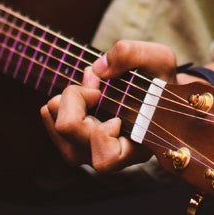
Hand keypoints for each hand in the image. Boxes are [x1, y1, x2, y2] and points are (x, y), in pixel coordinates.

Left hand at [39, 40, 202, 171]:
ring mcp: (90, 148)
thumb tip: (96, 70)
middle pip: (70, 133)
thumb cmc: (162, 81)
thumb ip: (132, 55)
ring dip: (65, 101)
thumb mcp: (160, 59)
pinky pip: (51, 122)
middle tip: (95, 88)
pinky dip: (57, 103)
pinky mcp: (76, 137)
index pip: (104, 160)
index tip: (118, 116)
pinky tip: (76, 92)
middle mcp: (110, 155)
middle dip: (75, 99)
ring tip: (86, 89)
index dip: (102, 133)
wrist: (159, 92)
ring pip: (58, 129)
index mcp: (136, 148)